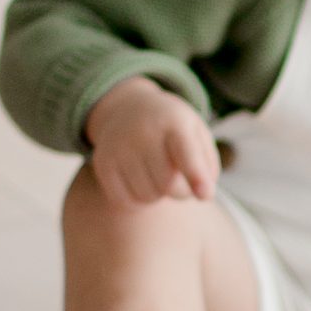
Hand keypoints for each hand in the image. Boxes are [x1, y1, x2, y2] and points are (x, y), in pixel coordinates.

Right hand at [84, 76, 219, 207]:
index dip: (196, 177)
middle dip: (182, 191)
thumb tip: (204, 195)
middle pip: (169, 185)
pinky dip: (139, 201)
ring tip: (161, 177)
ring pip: (148, 196)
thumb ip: (207, 163)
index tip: (206, 195)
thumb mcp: (196, 132)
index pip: (186, 154)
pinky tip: (143, 183)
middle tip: (183, 181)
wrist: (129, 108)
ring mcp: (119, 148)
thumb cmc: (173, 128)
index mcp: (174, 122)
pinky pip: (125, 201)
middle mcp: (143, 133)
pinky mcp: (103, 163)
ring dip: (160, 196)